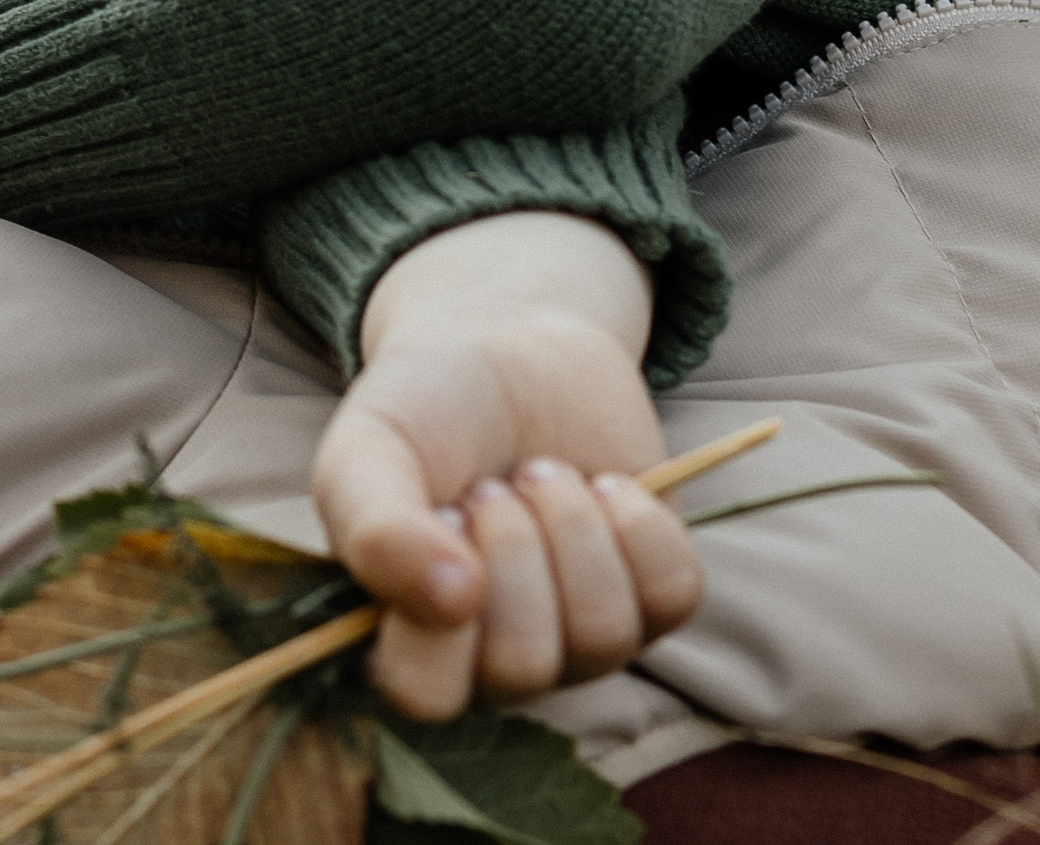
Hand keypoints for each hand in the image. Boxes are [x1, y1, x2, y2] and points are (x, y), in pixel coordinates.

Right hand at [312, 211, 700, 720]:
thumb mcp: (367, 450)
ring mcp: (580, 635)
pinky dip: (639, 522)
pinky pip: (672, 594)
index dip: (437, 608)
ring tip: (539, 475)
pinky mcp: (652, 594)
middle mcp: (498, 660)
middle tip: (490, 487)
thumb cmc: (423, 410)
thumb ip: (373, 529)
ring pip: (604, 634)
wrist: (506, 345)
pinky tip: (602, 484)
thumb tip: (451, 603)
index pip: (425, 694)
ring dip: (571, 526)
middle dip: (512, 548)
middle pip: (524, 665)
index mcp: (412, 642)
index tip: (441, 515)